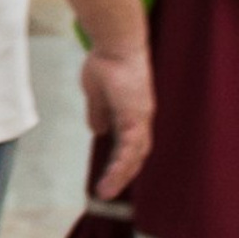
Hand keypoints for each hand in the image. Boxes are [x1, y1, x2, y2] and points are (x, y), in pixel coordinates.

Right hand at [83, 46, 153, 200]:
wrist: (115, 45)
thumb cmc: (107, 63)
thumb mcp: (97, 95)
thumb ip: (99, 114)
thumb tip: (98, 131)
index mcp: (133, 114)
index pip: (131, 145)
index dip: (121, 163)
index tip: (108, 178)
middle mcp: (141, 119)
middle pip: (136, 155)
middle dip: (122, 176)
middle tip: (107, 193)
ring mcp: (141, 118)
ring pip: (135, 156)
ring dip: (121, 176)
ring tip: (105, 192)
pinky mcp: (136, 116)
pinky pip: (130, 147)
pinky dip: (122, 165)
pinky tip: (111, 177)